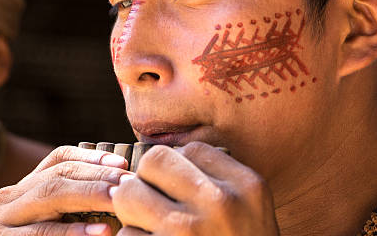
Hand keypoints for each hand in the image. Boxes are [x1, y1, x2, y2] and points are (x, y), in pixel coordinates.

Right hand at [0, 146, 129, 235]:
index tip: (122, 163)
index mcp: (23, 189)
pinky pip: (43, 234)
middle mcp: (7, 199)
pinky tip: (102, 231)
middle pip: (57, 175)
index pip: (58, 159)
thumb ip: (77, 204)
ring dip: (89, 196)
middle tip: (127, 184)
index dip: (91, 157)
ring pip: (50, 196)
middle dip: (96, 176)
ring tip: (119, 200)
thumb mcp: (59, 222)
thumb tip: (123, 181)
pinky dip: (74, 232)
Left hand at [111, 142, 279, 234]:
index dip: (177, 169)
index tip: (180, 192)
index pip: (191, 149)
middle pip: (154, 161)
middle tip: (155, 207)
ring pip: (128, 193)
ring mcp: (189, 230)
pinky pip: (126, 235)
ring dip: (131, 212)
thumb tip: (163, 159)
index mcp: (247, 186)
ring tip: (150, 228)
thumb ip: (217, 182)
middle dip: (147, 182)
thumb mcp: (250, 213)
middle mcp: (220, 202)